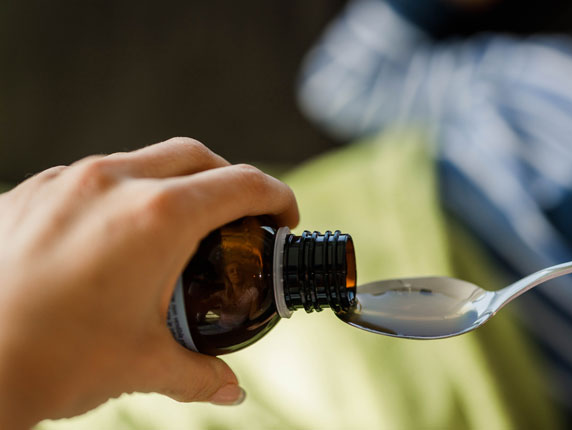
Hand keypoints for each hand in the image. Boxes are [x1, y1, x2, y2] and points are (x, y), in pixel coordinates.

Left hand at [0, 138, 297, 428]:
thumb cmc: (50, 361)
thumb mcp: (142, 365)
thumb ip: (199, 372)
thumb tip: (229, 387)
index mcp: (159, 218)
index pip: (242, 184)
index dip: (276, 198)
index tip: (283, 219)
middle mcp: (114, 183)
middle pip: (197, 156)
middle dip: (229, 180)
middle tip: (237, 222)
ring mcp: (66, 182)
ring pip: (140, 160)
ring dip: (170, 184)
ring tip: (171, 233)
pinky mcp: (28, 192)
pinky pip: (89, 177)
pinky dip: (116, 196)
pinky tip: (109, 241)